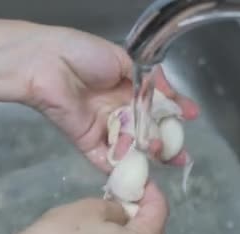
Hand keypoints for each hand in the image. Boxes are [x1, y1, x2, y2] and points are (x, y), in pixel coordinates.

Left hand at [19, 26, 198, 170]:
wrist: (47, 63)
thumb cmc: (83, 54)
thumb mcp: (124, 61)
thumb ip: (150, 80)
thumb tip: (172, 95)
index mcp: (125, 88)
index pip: (155, 104)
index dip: (174, 111)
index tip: (192, 116)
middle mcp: (116, 110)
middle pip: (146, 131)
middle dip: (165, 142)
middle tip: (181, 152)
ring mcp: (103, 128)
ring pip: (130, 147)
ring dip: (148, 154)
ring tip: (164, 155)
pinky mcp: (87, 142)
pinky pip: (107, 159)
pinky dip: (123, 167)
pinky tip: (142, 171)